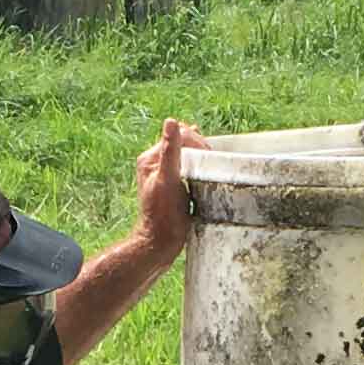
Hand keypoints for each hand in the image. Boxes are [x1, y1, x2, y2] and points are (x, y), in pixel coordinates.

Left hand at [132, 118, 209, 265]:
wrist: (161, 243)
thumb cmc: (164, 215)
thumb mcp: (168, 180)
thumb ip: (170, 151)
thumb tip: (172, 122)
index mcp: (150, 158)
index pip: (178, 137)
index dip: (196, 141)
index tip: (209, 155)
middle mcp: (155, 164)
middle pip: (182, 144)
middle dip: (199, 146)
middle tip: (213, 158)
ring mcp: (165, 176)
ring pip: (186, 156)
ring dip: (200, 155)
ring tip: (213, 160)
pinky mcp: (174, 187)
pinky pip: (188, 169)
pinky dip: (199, 166)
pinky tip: (208, 168)